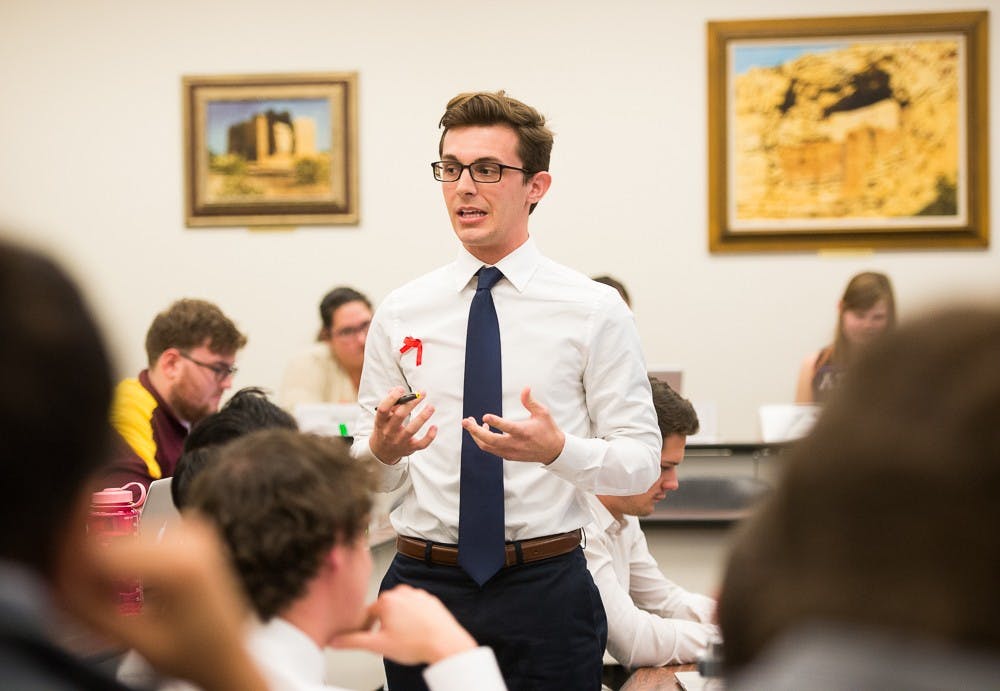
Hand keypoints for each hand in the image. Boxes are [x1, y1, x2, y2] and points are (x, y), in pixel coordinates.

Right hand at [58, 517, 267, 690]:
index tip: (66, 592)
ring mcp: (197, 530)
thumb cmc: (195, 655)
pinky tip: (131, 584)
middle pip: (113, 541)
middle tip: (86, 602)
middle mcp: (193, 537)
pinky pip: (141, 536)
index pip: (103, 551)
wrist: (231, 655)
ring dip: (109, 563)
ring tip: (111, 598)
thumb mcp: (138, 640)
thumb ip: (95, 608)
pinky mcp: (195, 530)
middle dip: (91, 569)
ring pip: (124, 537)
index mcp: (182, 563)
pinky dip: (129, 557)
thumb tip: (62, 581)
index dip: (75, 571)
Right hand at [329, 584, 476, 664]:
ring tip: (404, 637)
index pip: (367, 613)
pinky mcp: (430, 600)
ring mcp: (418, 595)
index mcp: (387, 600)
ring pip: (400, 609)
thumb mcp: (378, 646)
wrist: (445, 644)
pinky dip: (413, 619)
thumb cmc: (416, 643)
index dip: (366, 628)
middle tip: (389, 640)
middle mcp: (402, 593)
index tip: (369, 637)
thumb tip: (335, 640)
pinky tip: (416, 632)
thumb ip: (353, 641)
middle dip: (383, 624)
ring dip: (398, 621)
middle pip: (384, 609)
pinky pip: (415, 609)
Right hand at [369, 387, 436, 464]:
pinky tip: (434, 427)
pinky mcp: (410, 448)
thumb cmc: (384, 430)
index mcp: (381, 422)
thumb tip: (396, 389)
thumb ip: (390, 403)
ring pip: (412, 429)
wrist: (382, 452)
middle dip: (411, 403)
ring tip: (430, 407)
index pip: (383, 409)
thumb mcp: (382, 418)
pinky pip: (421, 444)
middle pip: (400, 416)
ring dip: (422, 417)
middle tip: (422, 393)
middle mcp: (389, 432)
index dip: (391, 398)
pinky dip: (429, 436)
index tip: (401, 389)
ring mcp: (400, 441)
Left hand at [462, 387, 564, 463]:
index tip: (484, 417)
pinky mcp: (508, 456)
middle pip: (490, 440)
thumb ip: (530, 401)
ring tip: (471, 424)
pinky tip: (484, 429)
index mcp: (524, 432)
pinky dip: (484, 441)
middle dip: (475, 431)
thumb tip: (525, 388)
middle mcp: (515, 444)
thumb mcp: (543, 413)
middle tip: (465, 421)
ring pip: (487, 446)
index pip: (507, 428)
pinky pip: (491, 449)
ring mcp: (510, 452)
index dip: (496, 422)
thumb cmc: (547, 430)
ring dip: (476, 436)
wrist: (552, 451)